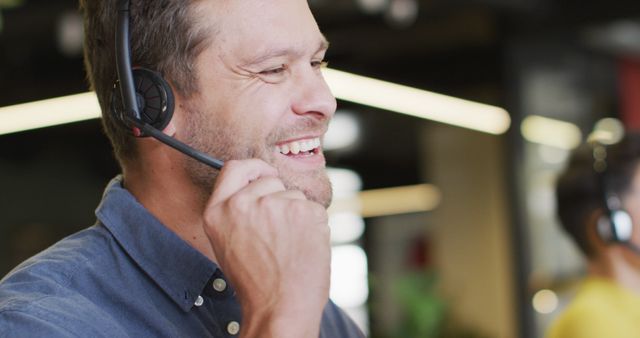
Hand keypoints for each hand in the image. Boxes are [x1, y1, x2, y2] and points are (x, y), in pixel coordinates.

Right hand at [203, 159, 330, 337]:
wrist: (280, 308)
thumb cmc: (257, 283)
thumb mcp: (229, 243)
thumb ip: (237, 212)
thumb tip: (260, 186)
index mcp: (218, 211)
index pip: (235, 168)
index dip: (254, 167)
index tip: (266, 172)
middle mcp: (242, 203)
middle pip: (271, 180)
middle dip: (281, 199)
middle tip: (279, 234)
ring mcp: (273, 205)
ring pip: (295, 196)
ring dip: (299, 216)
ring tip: (290, 247)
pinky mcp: (302, 211)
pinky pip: (315, 209)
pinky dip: (315, 226)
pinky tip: (305, 248)